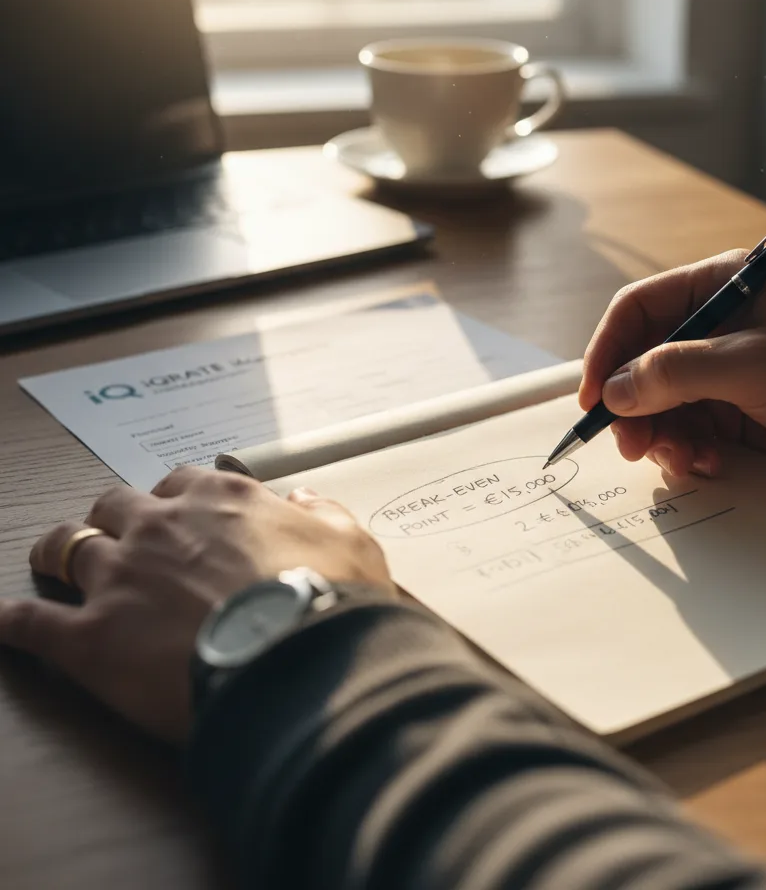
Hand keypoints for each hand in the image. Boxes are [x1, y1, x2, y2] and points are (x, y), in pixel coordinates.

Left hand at [0, 469, 393, 742]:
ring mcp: (120, 578)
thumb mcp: (352, 542)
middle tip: (116, 537)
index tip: (179, 513)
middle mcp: (162, 526)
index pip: (182, 481)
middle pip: (114, 504)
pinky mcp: (89, 638)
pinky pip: (31, 624)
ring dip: (56, 554)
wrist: (296, 663)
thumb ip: (325, 513)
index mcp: (222, 499)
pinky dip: (14, 623)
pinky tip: (6, 624)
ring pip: (64, 546)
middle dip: (112, 518)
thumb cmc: (328, 602)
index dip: (176, 498)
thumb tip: (305, 499)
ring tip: (50, 562)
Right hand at [580, 250, 765, 480]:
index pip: (636, 310)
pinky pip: (684, 429)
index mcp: (717, 287)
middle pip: (639, 362)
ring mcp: (720, 372)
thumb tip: (614, 391)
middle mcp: (712, 326)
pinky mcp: (730, 411)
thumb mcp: (752, 365)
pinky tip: (708, 463)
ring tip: (682, 458)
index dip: (606, 351)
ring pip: (657, 403)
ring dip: (660, 435)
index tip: (592, 396)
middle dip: (632, 405)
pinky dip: (686, 450)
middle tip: (631, 444)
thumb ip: (677, 373)